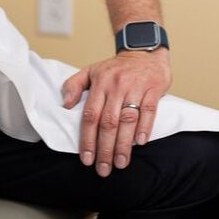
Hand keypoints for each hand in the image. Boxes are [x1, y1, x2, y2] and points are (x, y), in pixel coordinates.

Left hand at [62, 49, 171, 175]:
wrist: (144, 50)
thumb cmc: (117, 67)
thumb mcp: (92, 70)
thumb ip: (74, 85)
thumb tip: (65, 105)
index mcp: (100, 83)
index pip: (91, 115)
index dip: (87, 140)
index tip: (86, 159)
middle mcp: (117, 85)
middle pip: (109, 122)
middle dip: (105, 148)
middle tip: (103, 168)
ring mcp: (136, 86)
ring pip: (128, 119)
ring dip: (124, 144)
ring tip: (121, 162)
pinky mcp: (153, 88)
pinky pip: (149, 110)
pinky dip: (145, 127)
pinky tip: (140, 142)